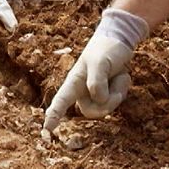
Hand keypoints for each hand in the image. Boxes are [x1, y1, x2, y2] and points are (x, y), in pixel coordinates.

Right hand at [41, 8, 147, 134]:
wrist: (120, 40)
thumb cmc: (106, 48)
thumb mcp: (100, 61)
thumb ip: (96, 81)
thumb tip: (97, 99)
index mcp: (74, 81)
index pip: (61, 101)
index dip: (53, 115)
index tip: (47, 129)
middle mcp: (82, 91)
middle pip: (92, 111)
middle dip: (108, 102)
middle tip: (117, 86)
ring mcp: (95, 94)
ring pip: (106, 108)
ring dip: (117, 92)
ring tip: (118, 74)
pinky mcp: (107, 94)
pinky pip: (116, 102)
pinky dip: (122, 89)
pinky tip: (121, 76)